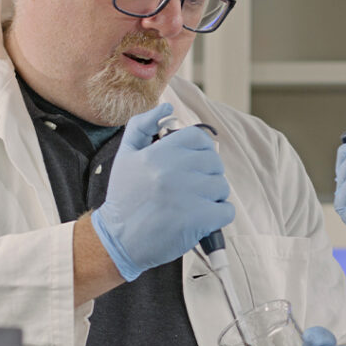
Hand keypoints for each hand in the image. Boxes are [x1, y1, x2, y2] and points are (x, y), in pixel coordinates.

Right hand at [90, 102, 234, 280]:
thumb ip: (143, 125)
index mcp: (160, 152)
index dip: (200, 152)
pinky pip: (227, 210)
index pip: (200, 139)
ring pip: (222, 187)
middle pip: (214, 163)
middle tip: (189, 189)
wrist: (118, 239)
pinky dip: (218, 216)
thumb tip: (167, 106)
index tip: (192, 166)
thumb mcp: (126, 155)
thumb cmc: (125, 197)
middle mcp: (175, 170)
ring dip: (212, 197)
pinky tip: (201, 219)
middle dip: (206, 176)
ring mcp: (189, 195)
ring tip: (191, 205)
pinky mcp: (199, 220)